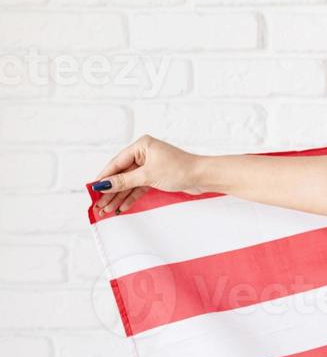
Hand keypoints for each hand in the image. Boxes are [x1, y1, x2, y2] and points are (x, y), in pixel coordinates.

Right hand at [90, 134, 204, 214]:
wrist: (203, 176)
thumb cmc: (180, 169)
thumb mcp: (148, 175)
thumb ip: (124, 181)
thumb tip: (103, 184)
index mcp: (141, 146)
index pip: (116, 163)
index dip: (104, 178)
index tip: (92, 190)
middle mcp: (144, 154)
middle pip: (121, 175)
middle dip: (110, 191)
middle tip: (98, 205)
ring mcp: (150, 166)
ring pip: (129, 183)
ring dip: (118, 197)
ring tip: (106, 210)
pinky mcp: (156, 176)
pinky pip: (139, 187)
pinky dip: (131, 197)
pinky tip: (121, 207)